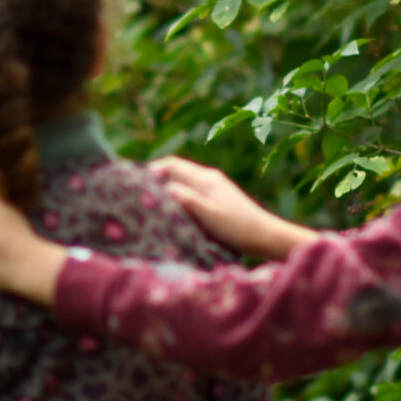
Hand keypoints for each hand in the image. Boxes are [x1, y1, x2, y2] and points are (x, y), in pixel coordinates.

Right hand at [149, 157, 315, 259]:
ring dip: (167, 189)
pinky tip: (174, 213)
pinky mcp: (218, 199)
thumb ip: (186, 200)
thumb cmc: (238, 228)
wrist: (266, 236)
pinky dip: (178, 197)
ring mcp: (215, 188)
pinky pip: (191, 191)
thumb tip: (164, 189)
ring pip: (183, 182)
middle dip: (156, 179)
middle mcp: (209, 178)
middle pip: (176, 171)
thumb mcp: (209, 215)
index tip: (134, 183)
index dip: (151, 170)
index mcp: (205, 179)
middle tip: (138, 194)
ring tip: (152, 204)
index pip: (171, 164)